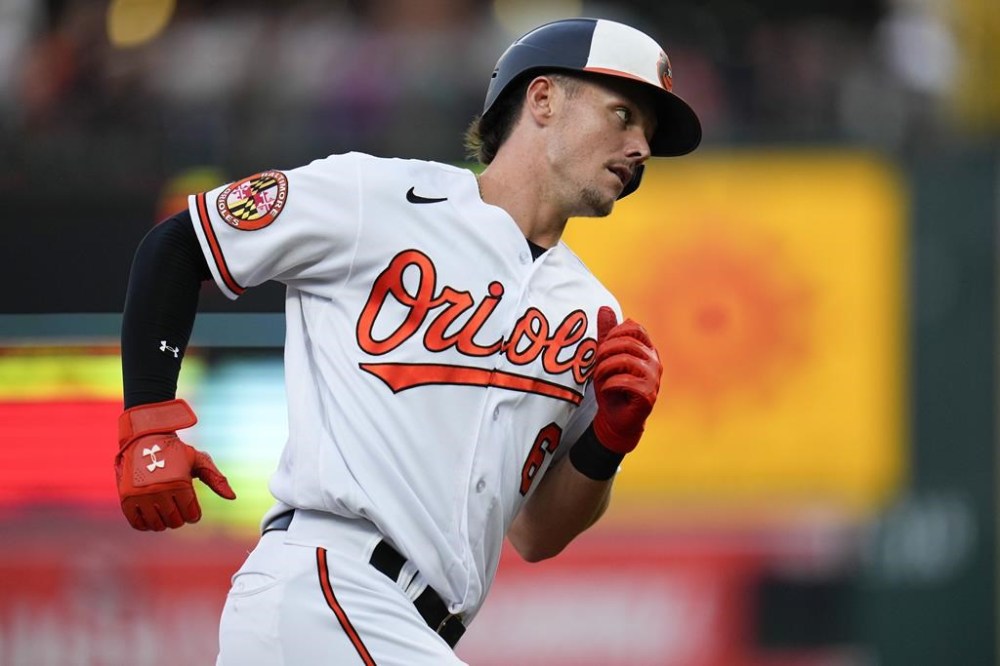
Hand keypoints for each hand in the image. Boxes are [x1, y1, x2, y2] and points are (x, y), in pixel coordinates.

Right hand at [116, 399, 235, 530]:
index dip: (194, 515)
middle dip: (179, 518)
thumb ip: (216, 479)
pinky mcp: (126, 498)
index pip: (191, 514)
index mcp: (180, 483)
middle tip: (178, 510)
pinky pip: (137, 523)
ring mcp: (141, 495)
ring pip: (157, 525)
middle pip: (174, 521)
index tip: (192, 511)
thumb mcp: (199, 461)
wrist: (144, 438)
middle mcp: (160, 490)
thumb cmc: (176, 451)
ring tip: (166, 513)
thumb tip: (232, 497)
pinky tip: (151, 519)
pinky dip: (145, 525)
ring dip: (163, 523)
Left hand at [591, 306, 661, 453]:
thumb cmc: (611, 387)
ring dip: (606, 368)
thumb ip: (606, 334)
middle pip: (629, 343)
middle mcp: (654, 361)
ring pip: (628, 361)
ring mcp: (654, 379)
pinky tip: (606, 389)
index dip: (614, 334)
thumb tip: (605, 307)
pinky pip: (628, 381)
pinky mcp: (649, 395)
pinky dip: (611, 383)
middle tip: (596, 365)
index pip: (635, 328)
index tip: (602, 347)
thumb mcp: (604, 357)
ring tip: (599, 377)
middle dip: (606, 352)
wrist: (615, 419)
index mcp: (646, 349)